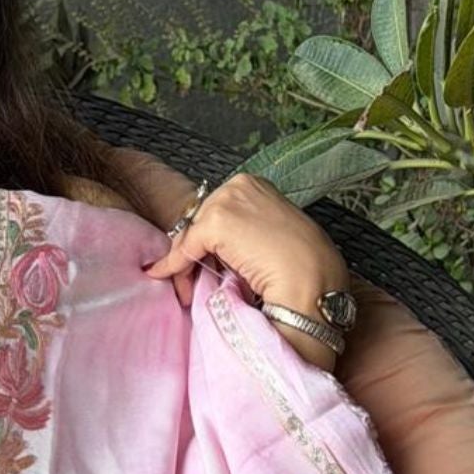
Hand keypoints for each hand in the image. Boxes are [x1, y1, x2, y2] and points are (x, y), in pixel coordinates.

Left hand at [142, 172, 349, 367]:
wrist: (311, 279)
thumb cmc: (301, 264)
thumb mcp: (267, 236)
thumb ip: (240, 234)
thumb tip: (210, 252)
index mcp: (254, 185)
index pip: (214, 211)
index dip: (204, 240)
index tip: (199, 262)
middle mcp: (239, 185)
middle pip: (198, 220)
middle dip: (191, 252)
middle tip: (188, 281)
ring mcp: (227, 200)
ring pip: (190, 235)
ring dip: (184, 263)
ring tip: (185, 288)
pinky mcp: (216, 222)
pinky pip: (185, 247)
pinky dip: (173, 265)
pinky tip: (163, 275)